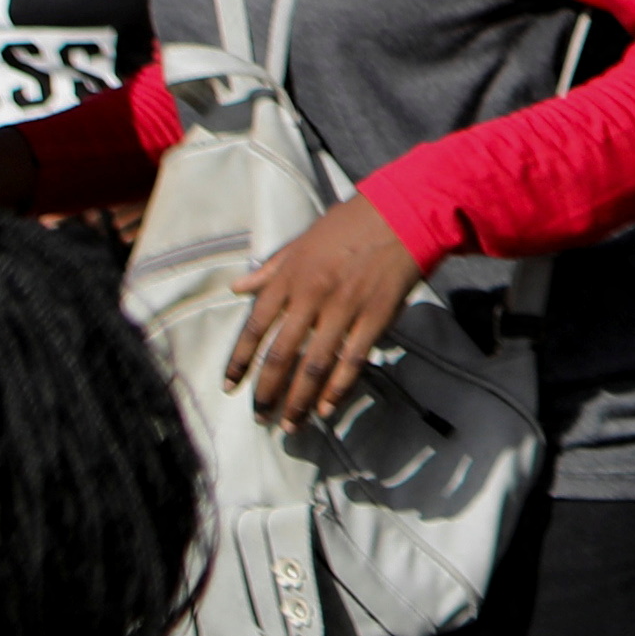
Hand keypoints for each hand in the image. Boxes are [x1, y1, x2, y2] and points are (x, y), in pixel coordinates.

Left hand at [223, 198, 423, 428]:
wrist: (404, 211)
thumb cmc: (351, 223)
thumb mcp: (302, 241)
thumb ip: (270, 269)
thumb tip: (237, 288)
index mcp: (289, 277)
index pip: (254, 327)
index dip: (239, 362)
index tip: (230, 388)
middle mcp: (311, 296)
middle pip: (281, 355)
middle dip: (267, 392)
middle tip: (261, 418)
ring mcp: (344, 308)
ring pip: (314, 365)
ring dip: (299, 400)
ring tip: (292, 424)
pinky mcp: (375, 317)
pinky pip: (352, 361)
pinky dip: (337, 389)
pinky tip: (327, 409)